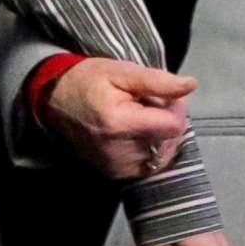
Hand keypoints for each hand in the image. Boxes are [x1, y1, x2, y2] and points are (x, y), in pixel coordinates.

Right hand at [42, 57, 195, 178]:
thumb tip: (190, 85)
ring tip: (139, 119)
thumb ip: (158, 81)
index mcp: (120, 123)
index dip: (176, 109)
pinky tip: (133, 134)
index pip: (174, 126)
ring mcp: (115, 167)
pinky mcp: (113, 174)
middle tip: (147, 105)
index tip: (163, 97)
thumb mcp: (121, 71)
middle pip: (169, 142)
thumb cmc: (87, 80)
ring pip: (160, 156)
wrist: (54, 99)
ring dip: (158, 137)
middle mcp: (118, 151)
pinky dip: (147, 150)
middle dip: (166, 122)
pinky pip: (146, 166)